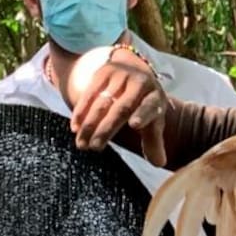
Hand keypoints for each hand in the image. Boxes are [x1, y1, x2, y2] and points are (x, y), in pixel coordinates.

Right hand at [67, 45, 168, 165]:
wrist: (135, 71)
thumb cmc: (144, 104)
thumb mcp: (153, 119)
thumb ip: (154, 142)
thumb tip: (159, 163)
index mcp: (155, 97)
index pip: (150, 106)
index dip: (143, 115)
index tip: (134, 125)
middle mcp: (140, 83)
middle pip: (122, 108)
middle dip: (107, 129)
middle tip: (94, 147)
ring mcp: (121, 76)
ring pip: (103, 102)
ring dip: (90, 124)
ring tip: (82, 144)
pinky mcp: (104, 72)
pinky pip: (89, 93)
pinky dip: (81, 111)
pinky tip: (75, 127)